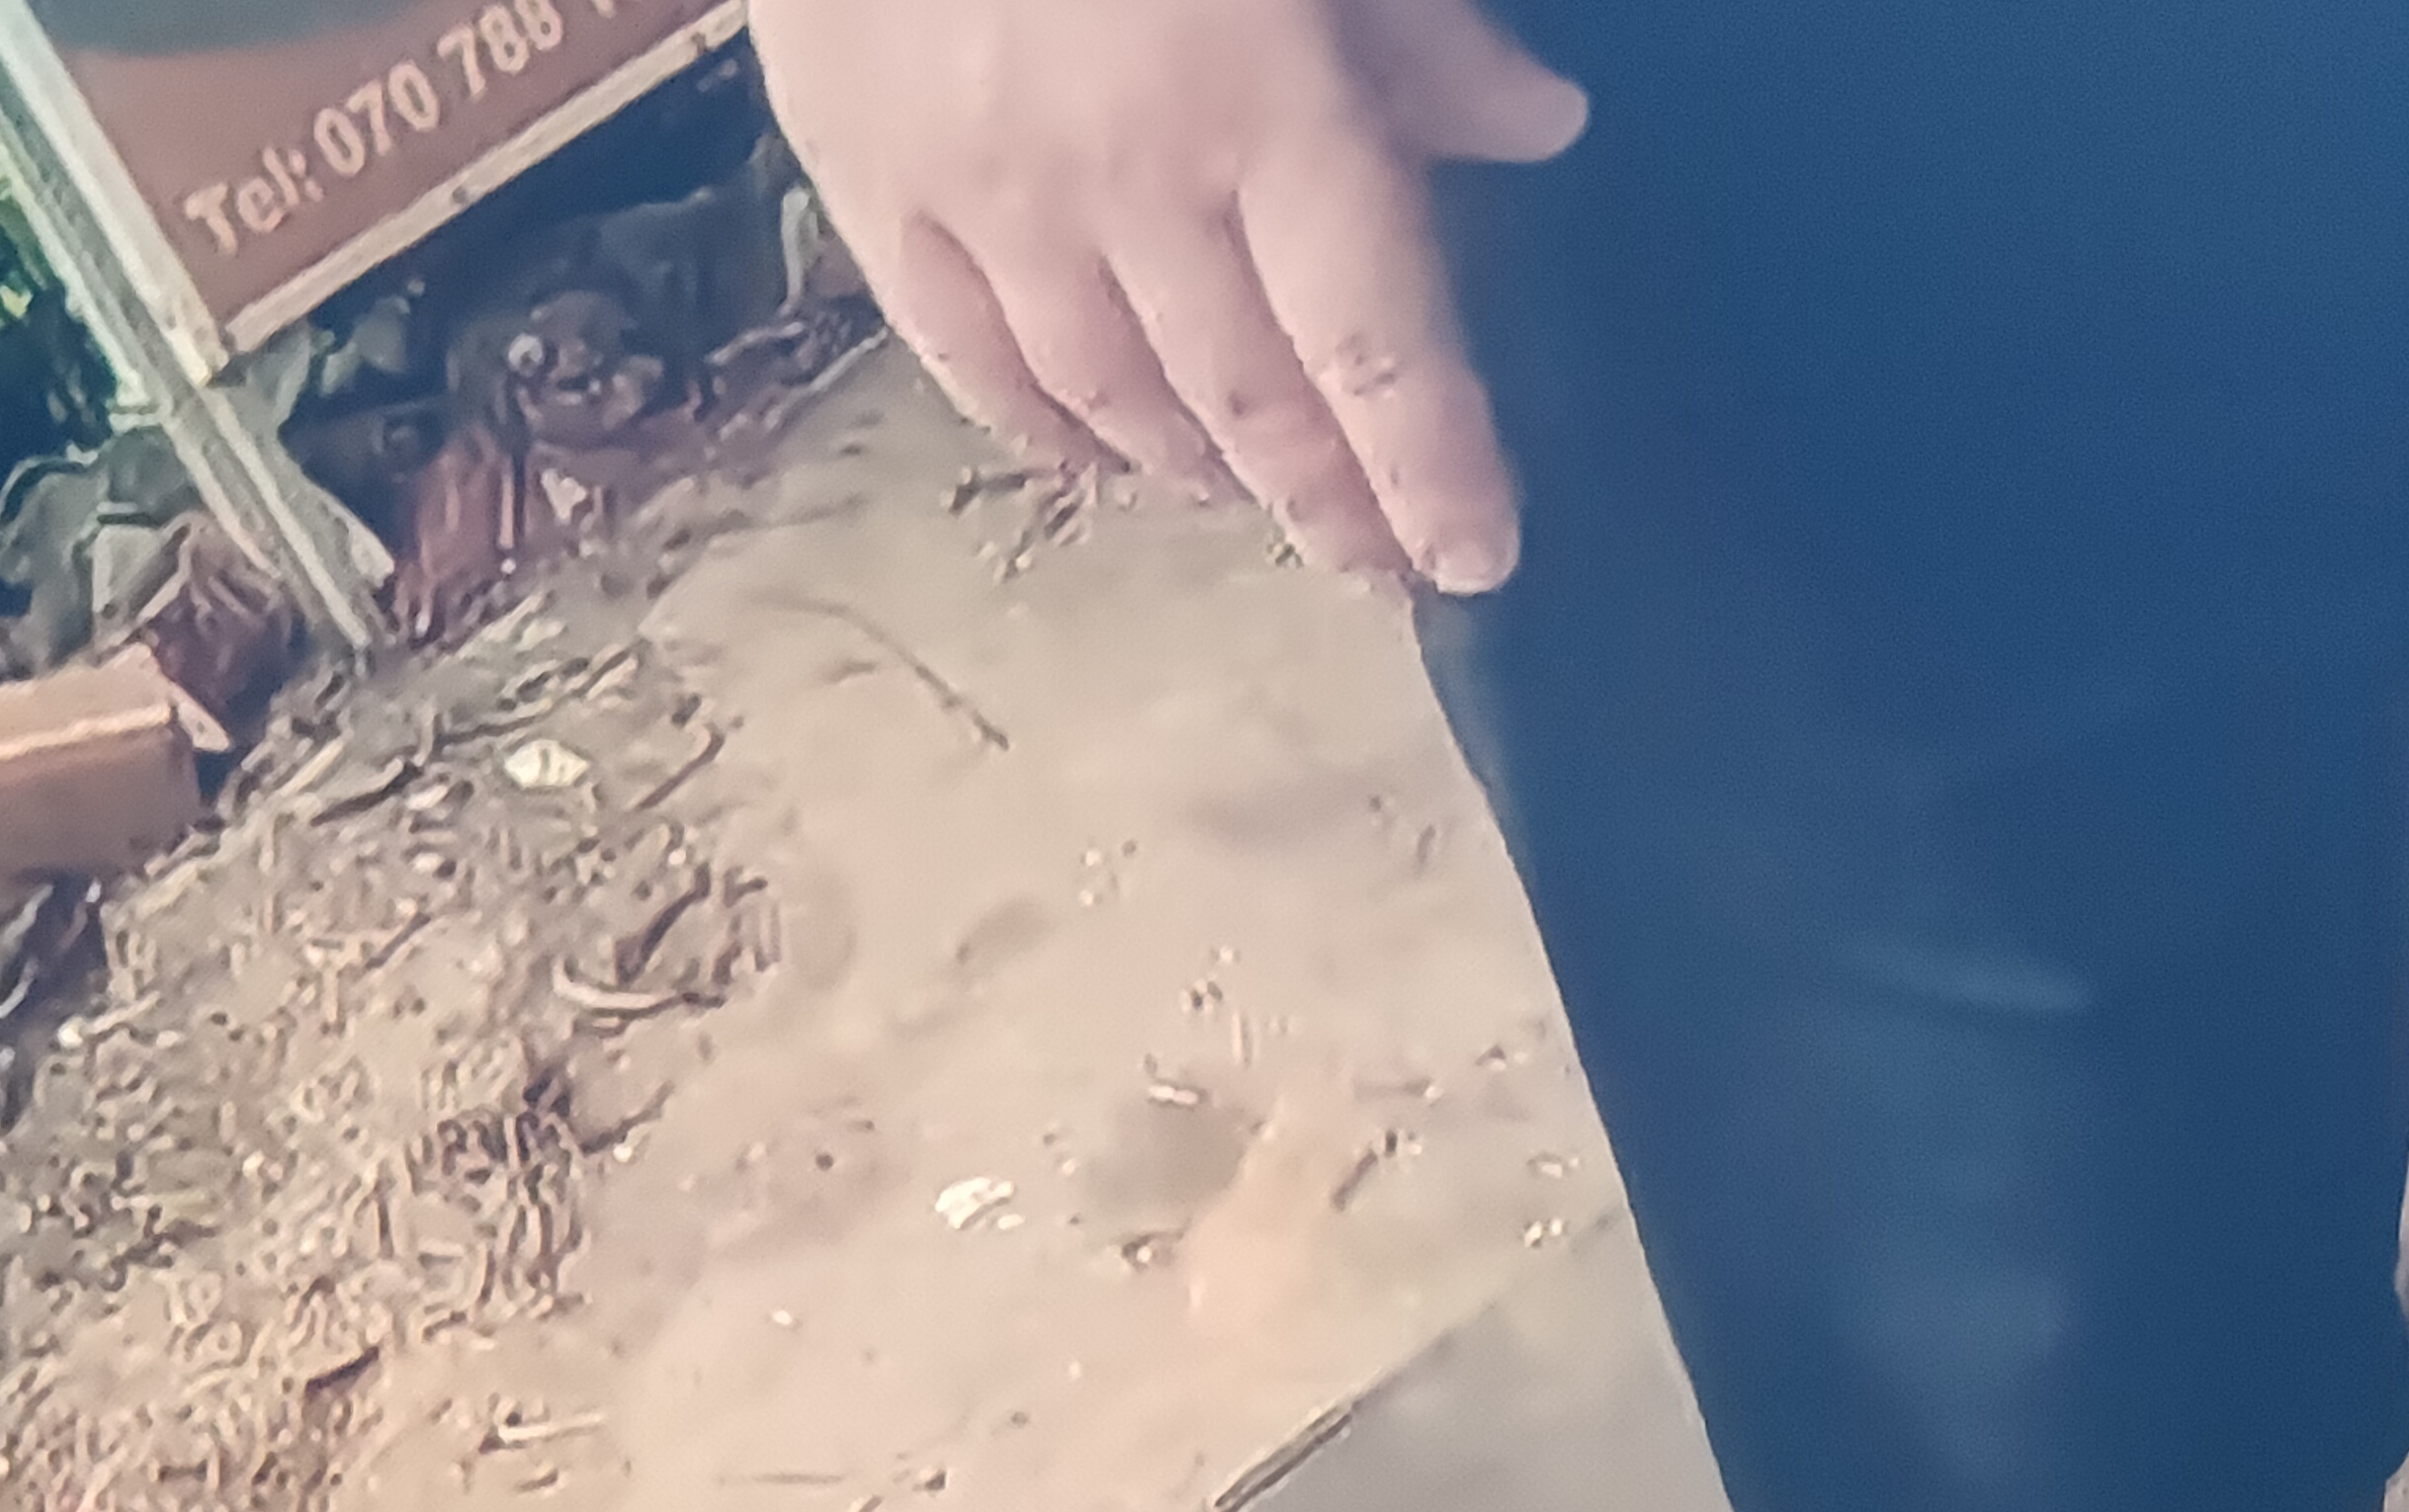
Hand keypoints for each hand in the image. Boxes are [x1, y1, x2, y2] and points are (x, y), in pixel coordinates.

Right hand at [751, 0, 1585, 591]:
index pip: (1376, 347)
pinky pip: (961, 349)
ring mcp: (988, 196)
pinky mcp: (867, 176)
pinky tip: (1088, 457)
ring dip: (1192, 466)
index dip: (1431, 472)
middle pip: (1248, 400)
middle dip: (1324, 500)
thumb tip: (1541, 126)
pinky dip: (1036, 424)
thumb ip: (1417, 27)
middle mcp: (1130, 186)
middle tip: (1373, 563)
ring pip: (1108, 395)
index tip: (1474, 560)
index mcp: (1263, 105)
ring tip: (1246, 495)